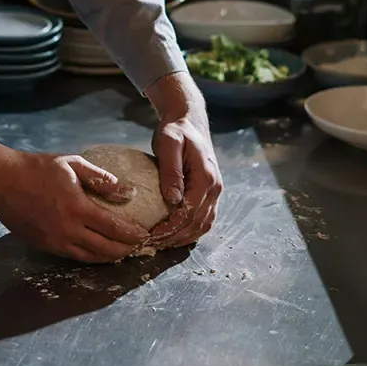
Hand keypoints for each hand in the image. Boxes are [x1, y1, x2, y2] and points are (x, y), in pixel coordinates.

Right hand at [0, 136, 146, 262]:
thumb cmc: (38, 167)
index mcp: (77, 208)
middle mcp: (68, 229)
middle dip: (124, 250)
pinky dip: (88, 256)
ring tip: (121, 253)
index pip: (114, 228)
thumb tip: (127, 191)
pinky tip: (95, 251)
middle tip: (137, 248)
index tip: (144, 235)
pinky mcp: (43, 245)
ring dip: (108, 257)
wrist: (1, 180)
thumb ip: (101, 178)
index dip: (132, 235)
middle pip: (104, 249)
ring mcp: (54, 241)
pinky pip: (72, 256)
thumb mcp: (72, 164)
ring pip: (89, 257)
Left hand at [146, 71, 222, 247]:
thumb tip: (172, 199)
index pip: (189, 211)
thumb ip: (171, 170)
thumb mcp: (168, 143)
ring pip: (203, 225)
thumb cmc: (176, 130)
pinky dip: (190, 232)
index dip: (171, 227)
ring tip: (161, 244)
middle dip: (175, 237)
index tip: (151, 235)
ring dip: (183, 238)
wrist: (189, 121)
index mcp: (206, 177)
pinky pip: (204, 219)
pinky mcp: (210, 193)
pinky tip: (173, 236)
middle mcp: (215, 188)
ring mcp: (215, 192)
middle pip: (197, 223)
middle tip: (151, 244)